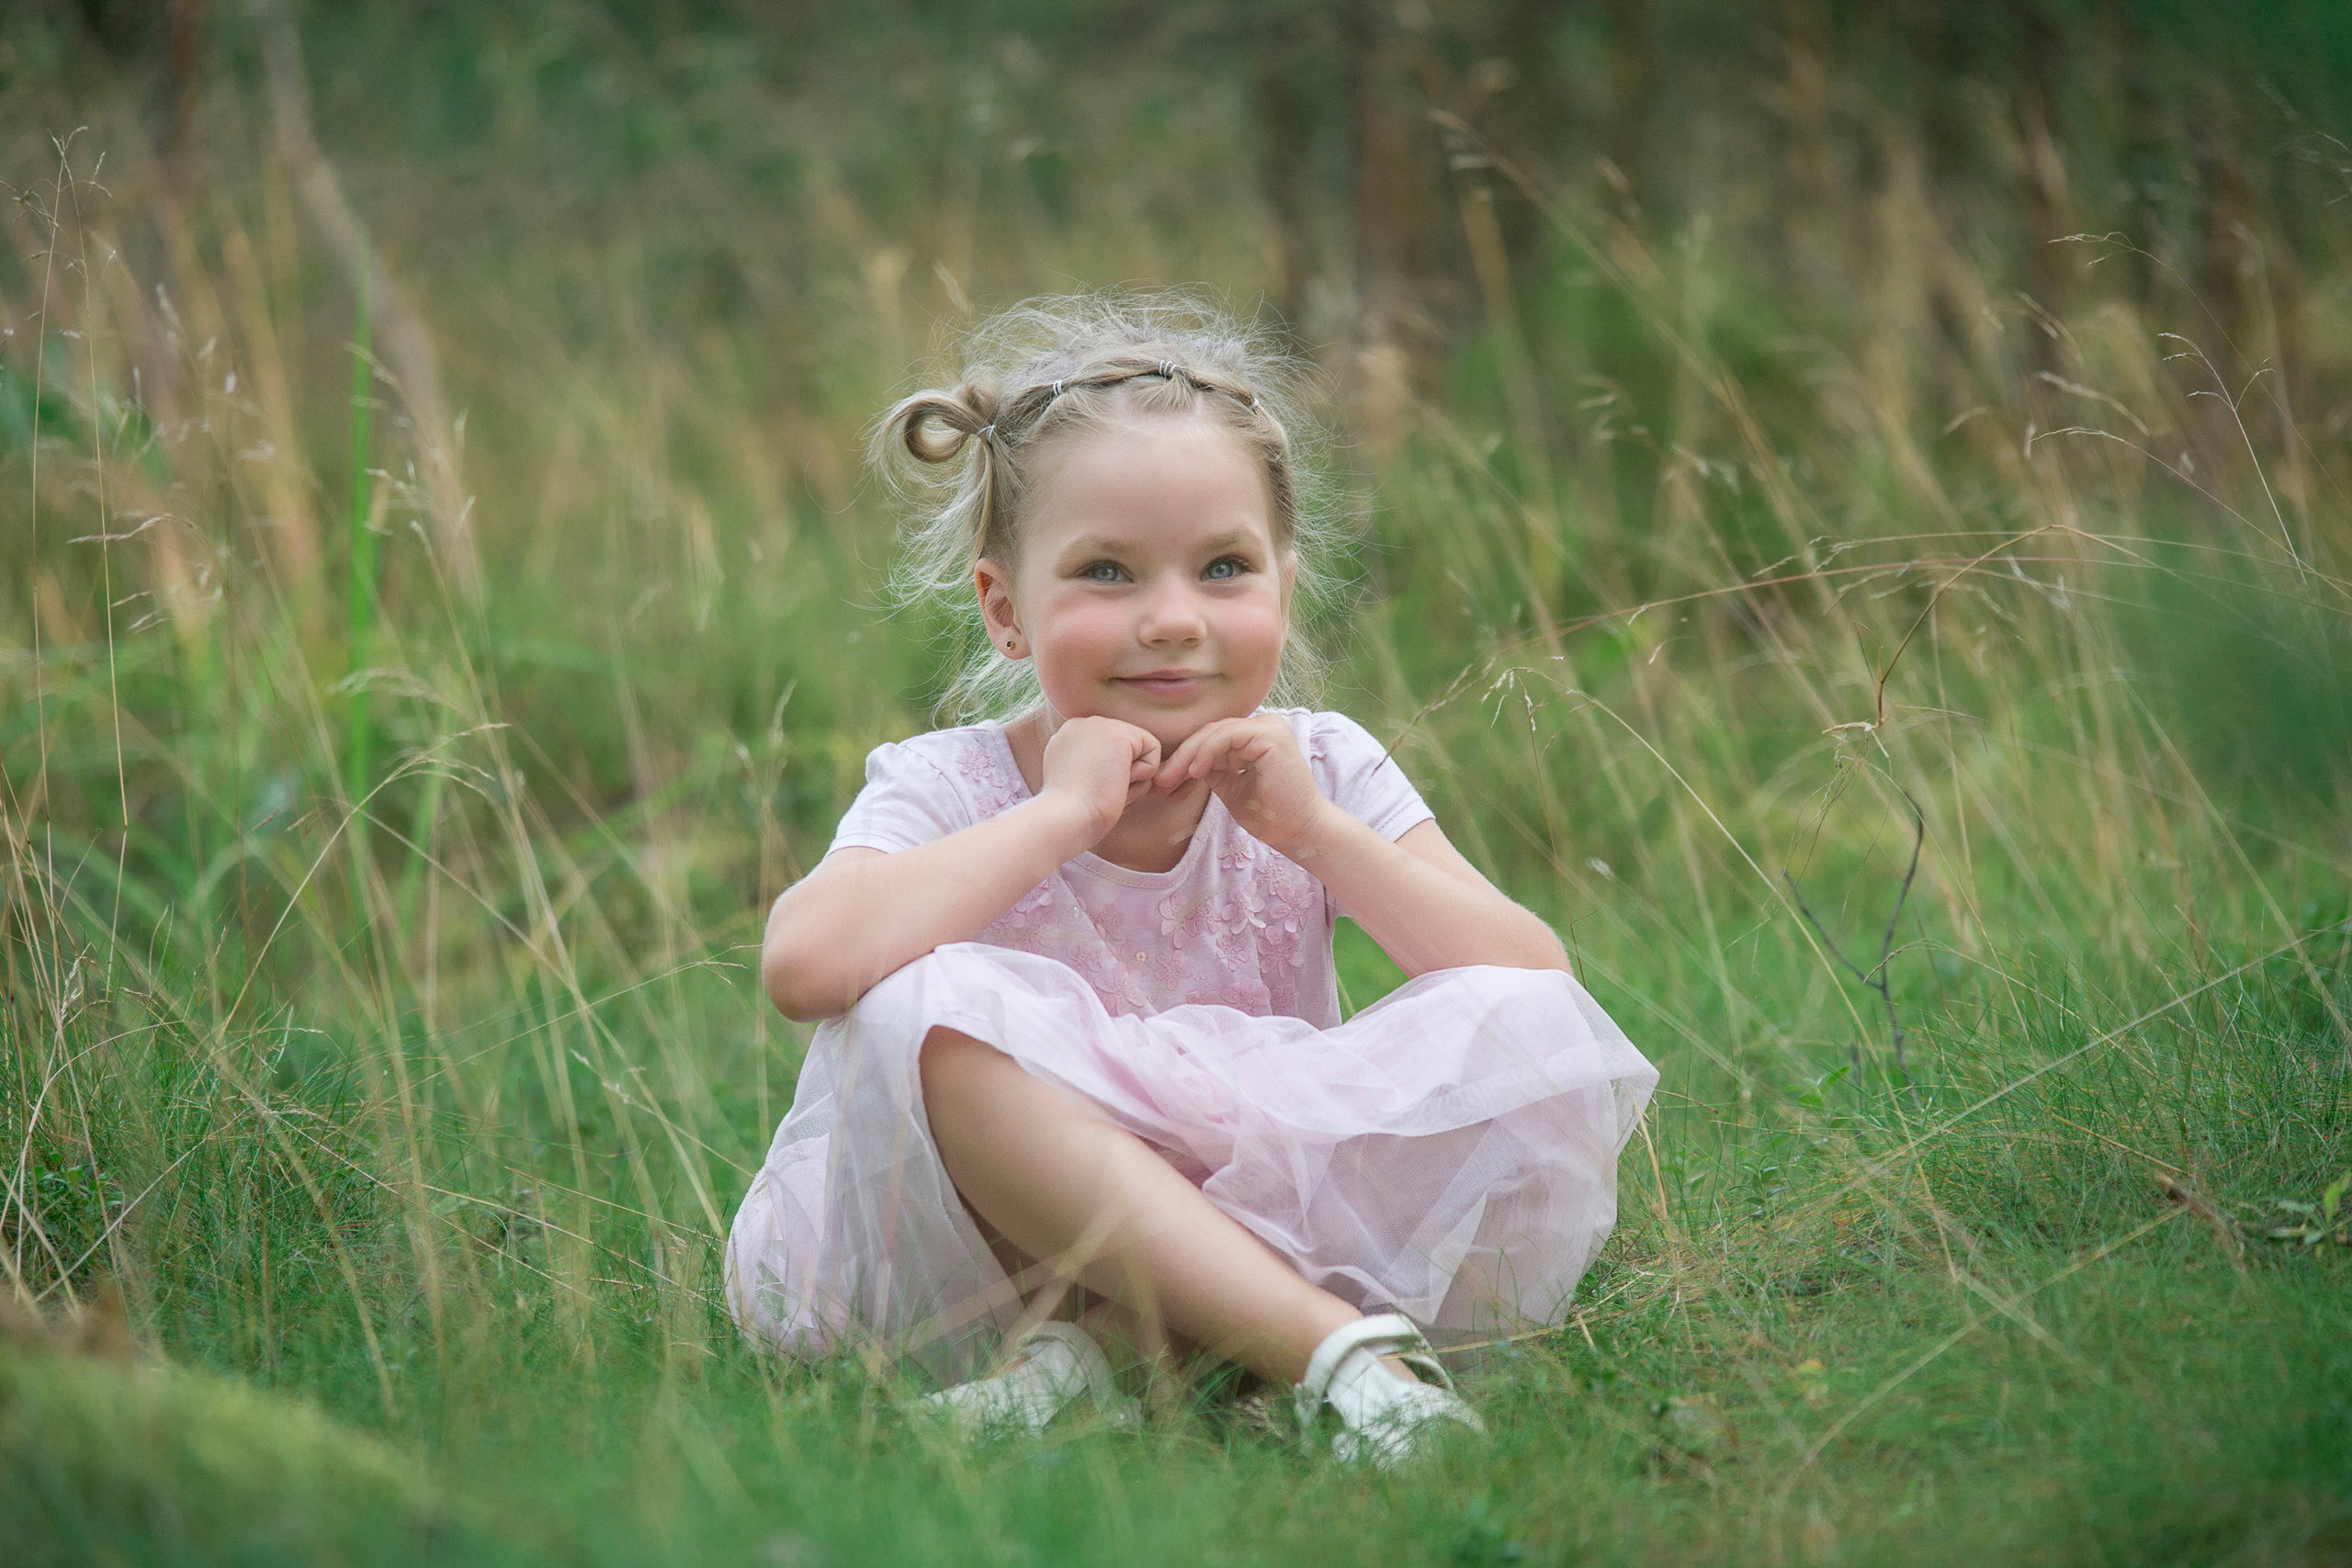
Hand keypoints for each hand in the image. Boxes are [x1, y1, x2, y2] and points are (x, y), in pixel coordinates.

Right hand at [1038, 715, 1163, 845]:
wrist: (1065, 818)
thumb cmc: (1072, 815)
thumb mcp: (1078, 783)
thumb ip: (1093, 767)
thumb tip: (1121, 770)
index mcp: (1069, 736)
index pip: (1110, 754)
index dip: (1108, 780)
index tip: (1087, 793)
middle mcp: (1083, 724)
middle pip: (1127, 753)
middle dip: (1121, 779)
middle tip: (1097, 792)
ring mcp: (1100, 724)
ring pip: (1140, 753)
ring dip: (1132, 782)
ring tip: (1104, 789)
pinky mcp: (1120, 733)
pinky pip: (1154, 751)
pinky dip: (1144, 776)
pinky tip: (1118, 782)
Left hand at [1153, 714, 1328, 855]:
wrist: (1297, 831)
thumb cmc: (1268, 814)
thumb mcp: (1230, 786)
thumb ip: (1211, 769)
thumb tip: (1176, 764)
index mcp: (1255, 736)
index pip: (1212, 738)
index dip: (1185, 758)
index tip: (1163, 782)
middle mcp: (1263, 726)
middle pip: (1210, 733)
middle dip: (1181, 757)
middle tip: (1160, 780)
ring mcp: (1268, 726)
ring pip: (1215, 733)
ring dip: (1189, 756)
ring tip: (1171, 778)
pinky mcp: (1269, 733)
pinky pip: (1227, 736)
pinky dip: (1206, 752)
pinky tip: (1195, 772)